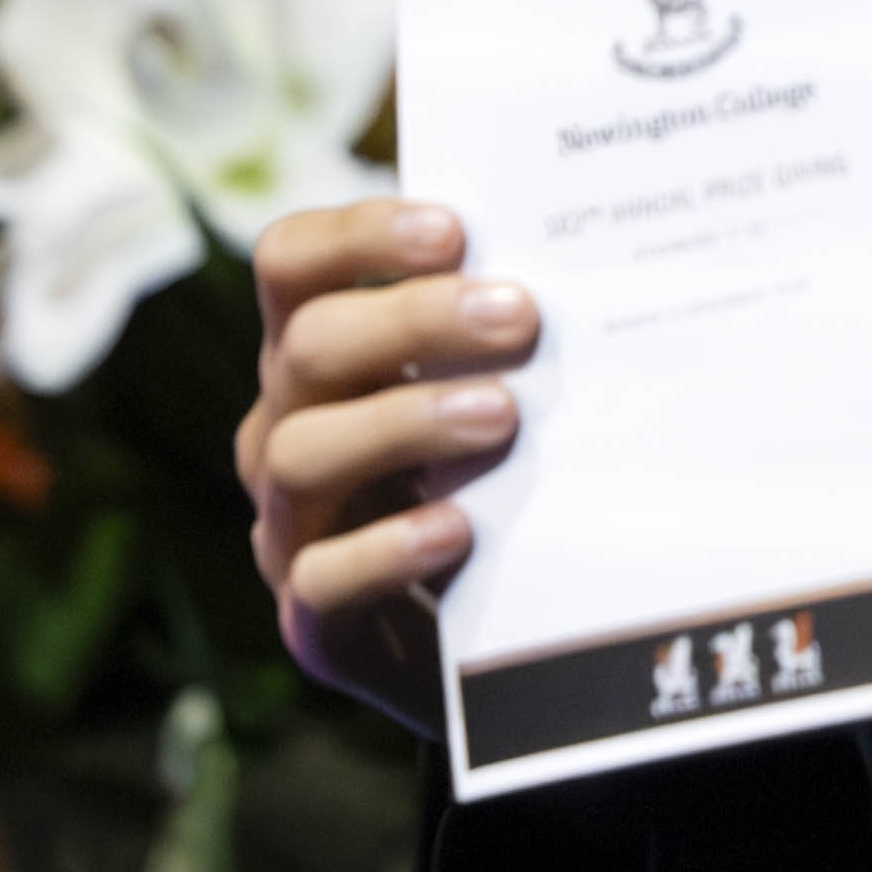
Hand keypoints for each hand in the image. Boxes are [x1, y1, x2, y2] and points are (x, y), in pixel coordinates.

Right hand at [240, 197, 534, 723]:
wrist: (491, 639)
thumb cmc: (496, 482)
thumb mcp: (490, 392)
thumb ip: (504, 334)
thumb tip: (590, 256)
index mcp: (314, 357)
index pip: (291, 264)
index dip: (358, 236)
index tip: (455, 232)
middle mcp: (282, 429)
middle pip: (309, 348)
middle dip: (413, 322)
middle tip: (518, 316)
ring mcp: (289, 527)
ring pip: (303, 454)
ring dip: (404, 421)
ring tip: (503, 414)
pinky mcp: (314, 622)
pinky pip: (324, 580)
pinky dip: (386, 549)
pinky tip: (455, 529)